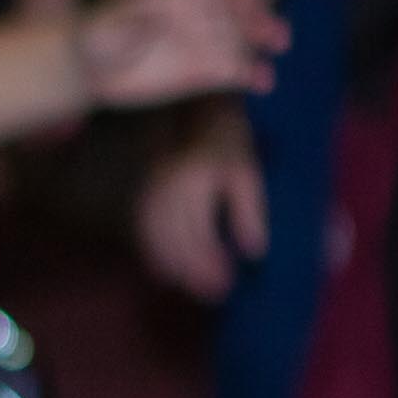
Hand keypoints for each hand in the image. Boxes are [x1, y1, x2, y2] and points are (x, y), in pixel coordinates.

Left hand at [73, 0, 282, 112]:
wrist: (89, 70)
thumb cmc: (91, 43)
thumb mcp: (101, 31)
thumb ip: (125, 24)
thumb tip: (147, 21)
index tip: (217, 13)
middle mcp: (190, 17)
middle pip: (228, 11)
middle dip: (249, 18)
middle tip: (269, 30)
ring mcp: (198, 43)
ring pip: (238, 37)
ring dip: (262, 35)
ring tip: (281, 43)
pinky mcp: (201, 71)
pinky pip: (232, 70)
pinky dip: (250, 73)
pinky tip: (263, 82)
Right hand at [134, 107, 266, 298]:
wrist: (193, 104)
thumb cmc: (228, 137)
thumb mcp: (247, 170)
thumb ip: (250, 211)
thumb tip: (254, 252)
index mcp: (195, 179)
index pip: (201, 231)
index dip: (214, 260)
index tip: (232, 281)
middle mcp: (166, 184)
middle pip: (176, 238)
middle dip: (194, 270)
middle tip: (215, 293)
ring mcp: (150, 186)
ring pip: (155, 236)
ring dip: (174, 265)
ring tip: (193, 286)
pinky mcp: (143, 189)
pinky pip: (143, 227)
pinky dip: (154, 251)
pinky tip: (168, 270)